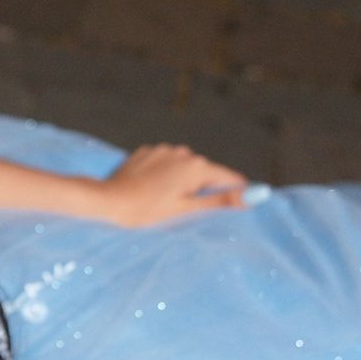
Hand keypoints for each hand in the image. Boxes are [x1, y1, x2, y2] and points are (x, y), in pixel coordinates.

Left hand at [98, 143, 249, 225]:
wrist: (108, 200)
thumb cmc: (147, 210)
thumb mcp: (186, 209)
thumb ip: (220, 201)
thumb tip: (252, 196)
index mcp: (197, 166)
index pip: (228, 177)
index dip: (235, 192)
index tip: (236, 204)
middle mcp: (183, 152)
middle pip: (205, 172)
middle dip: (202, 188)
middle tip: (186, 209)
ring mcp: (163, 149)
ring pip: (183, 167)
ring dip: (182, 181)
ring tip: (165, 200)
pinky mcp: (147, 151)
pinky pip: (165, 163)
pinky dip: (164, 175)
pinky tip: (151, 189)